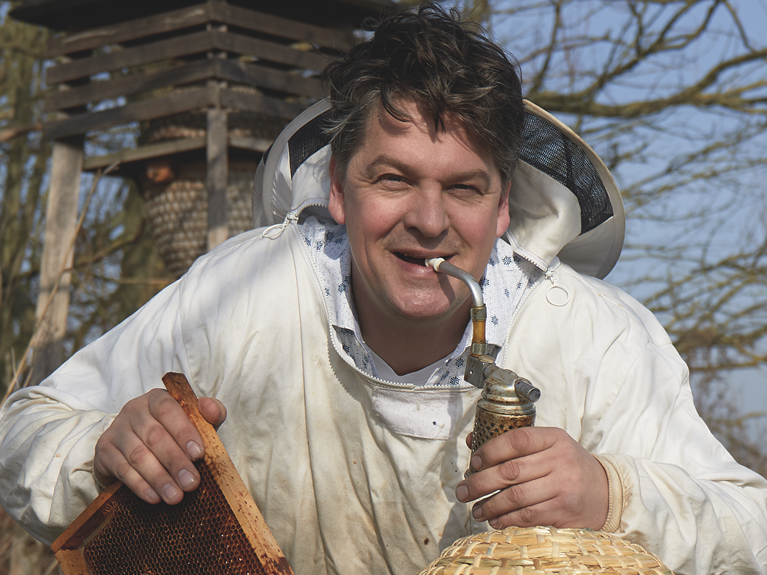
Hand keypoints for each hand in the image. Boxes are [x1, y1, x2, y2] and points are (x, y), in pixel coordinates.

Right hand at [93, 389, 226, 504]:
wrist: (131, 446)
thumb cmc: (171, 432)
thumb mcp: (192, 420)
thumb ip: (208, 413)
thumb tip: (212, 409)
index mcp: (156, 398)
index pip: (168, 409)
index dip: (184, 431)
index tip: (199, 455)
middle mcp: (134, 410)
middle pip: (154, 436)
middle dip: (175, 462)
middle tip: (191, 483)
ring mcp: (116, 430)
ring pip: (138, 455)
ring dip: (159, 478)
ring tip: (175, 496)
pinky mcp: (104, 451)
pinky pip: (122, 470)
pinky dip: (139, 485)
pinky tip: (154, 497)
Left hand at [455, 427, 607, 529]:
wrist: (606, 491)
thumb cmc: (568, 465)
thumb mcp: (549, 446)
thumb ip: (514, 443)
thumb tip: (472, 441)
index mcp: (554, 438)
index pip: (517, 439)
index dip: (490, 450)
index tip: (474, 461)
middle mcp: (560, 459)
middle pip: (510, 471)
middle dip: (480, 482)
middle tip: (463, 490)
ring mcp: (563, 485)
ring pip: (516, 496)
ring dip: (490, 505)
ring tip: (475, 509)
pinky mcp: (563, 509)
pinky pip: (527, 515)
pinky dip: (506, 519)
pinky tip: (494, 519)